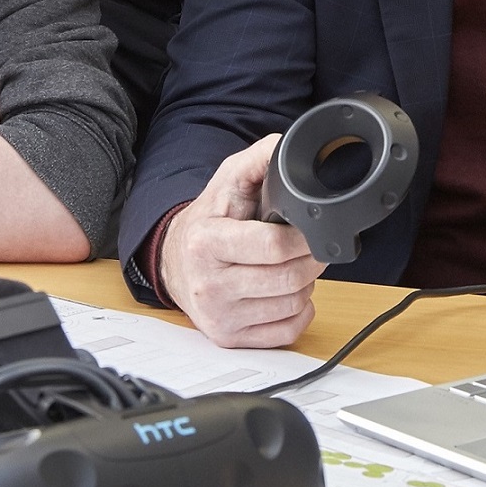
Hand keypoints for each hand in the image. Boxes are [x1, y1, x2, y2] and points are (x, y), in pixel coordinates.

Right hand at [159, 135, 323, 347]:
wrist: (174, 262)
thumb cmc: (210, 218)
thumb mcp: (229, 179)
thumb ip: (261, 159)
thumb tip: (291, 148)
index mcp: (206, 242)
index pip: (273, 247)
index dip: (303, 238)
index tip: (309, 230)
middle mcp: (209, 284)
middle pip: (289, 279)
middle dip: (311, 260)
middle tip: (308, 248)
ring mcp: (219, 316)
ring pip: (293, 305)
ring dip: (305, 285)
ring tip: (292, 267)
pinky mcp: (229, 338)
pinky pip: (287, 332)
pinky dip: (299, 311)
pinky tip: (285, 293)